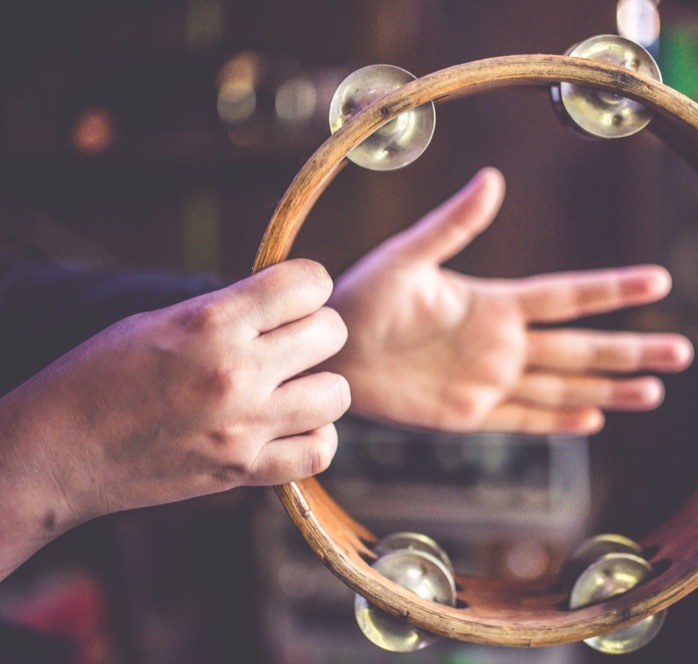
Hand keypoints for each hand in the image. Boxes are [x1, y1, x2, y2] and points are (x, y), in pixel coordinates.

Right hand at [0, 259, 349, 577]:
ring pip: (337, 393)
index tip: (291, 297)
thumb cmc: (100, 376)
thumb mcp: (161, 322)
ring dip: (320, 386)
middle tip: (289, 343)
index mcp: (212, 323)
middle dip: (316, 331)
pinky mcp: (243, 470)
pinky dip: (314, 438)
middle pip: (331, 332)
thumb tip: (286, 302)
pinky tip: (292, 428)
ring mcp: (244, 425)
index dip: (307, 285)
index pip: (307, 282)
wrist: (58, 452)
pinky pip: (317, 451)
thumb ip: (229, 312)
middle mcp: (236, 371)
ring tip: (291, 388)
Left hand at [327, 168, 692, 434]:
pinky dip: (558, 422)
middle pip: (582, 348)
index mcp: (495, 303)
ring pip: (564, 387)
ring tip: (654, 391)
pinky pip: (523, 420)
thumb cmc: (364, 297)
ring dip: (609, 389)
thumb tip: (494, 179)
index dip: (612, 289)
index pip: (567, 296)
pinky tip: (593, 420)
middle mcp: (504, 343)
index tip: (658, 281)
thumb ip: (452, 225)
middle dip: (632, 350)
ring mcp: (490, 381)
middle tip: (683, 351)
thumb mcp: (408, 257)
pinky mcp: (469, 414)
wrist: (331, 349)